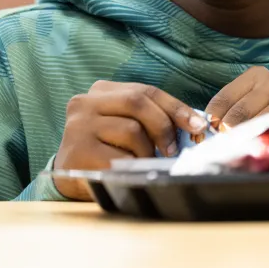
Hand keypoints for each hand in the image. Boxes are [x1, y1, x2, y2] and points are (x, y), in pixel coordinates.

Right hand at [54, 81, 206, 199]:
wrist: (71, 177)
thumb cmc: (107, 149)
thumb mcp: (126, 125)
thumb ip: (151, 118)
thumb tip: (194, 125)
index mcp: (101, 90)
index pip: (146, 91)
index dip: (176, 107)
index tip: (198, 125)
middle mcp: (85, 102)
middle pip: (137, 102)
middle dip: (164, 126)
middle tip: (173, 150)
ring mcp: (78, 126)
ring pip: (132, 130)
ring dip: (147, 151)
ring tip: (141, 162)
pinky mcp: (78, 152)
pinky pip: (120, 157)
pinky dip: (133, 166)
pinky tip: (126, 171)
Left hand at [205, 66, 268, 152]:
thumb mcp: (258, 105)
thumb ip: (236, 112)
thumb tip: (208, 128)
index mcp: (257, 75)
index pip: (225, 98)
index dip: (214, 119)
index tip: (210, 135)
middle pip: (238, 114)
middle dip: (230, 134)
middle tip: (226, 150)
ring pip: (257, 124)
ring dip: (249, 142)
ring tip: (245, 153)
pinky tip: (266, 152)